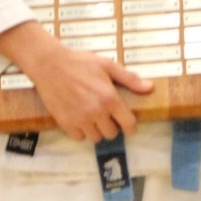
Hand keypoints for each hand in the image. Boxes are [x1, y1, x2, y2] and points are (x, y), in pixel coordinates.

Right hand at [26, 39, 152, 142]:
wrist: (50, 64)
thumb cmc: (80, 62)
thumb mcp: (107, 65)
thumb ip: (129, 79)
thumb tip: (150, 88)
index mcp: (109, 98)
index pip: (128, 124)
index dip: (131, 126)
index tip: (128, 124)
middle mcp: (96, 112)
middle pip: (111, 134)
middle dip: (111, 126)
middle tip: (106, 115)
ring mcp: (80, 119)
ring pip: (95, 138)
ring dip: (96, 130)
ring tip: (92, 117)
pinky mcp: (65, 123)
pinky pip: (79, 137)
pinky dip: (81, 131)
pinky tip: (79, 119)